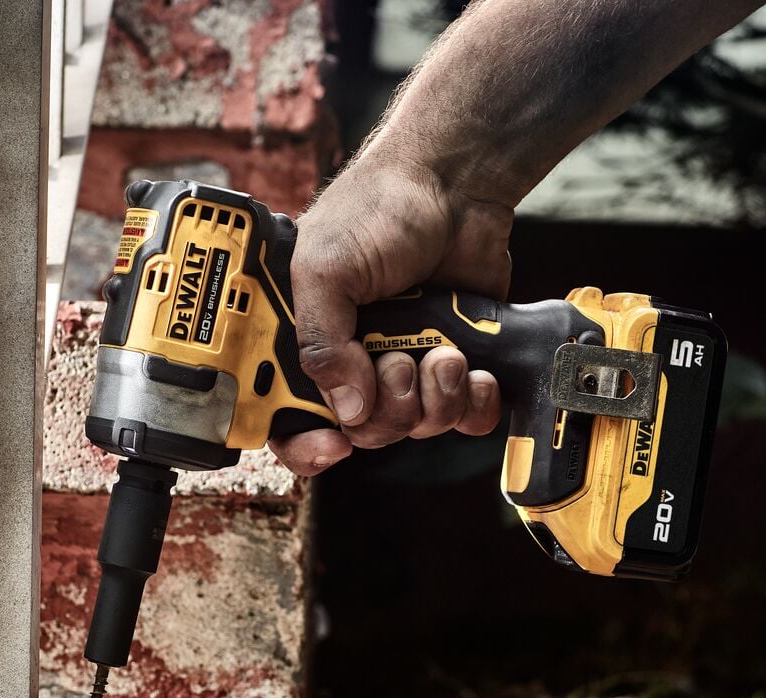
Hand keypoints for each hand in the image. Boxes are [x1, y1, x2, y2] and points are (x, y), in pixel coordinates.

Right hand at [268, 161, 510, 475]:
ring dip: (434, 399)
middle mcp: (353, 360)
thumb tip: (346, 409)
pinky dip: (474, 404)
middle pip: (362, 432)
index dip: (305, 445)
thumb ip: (320, 343)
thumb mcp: (325, 268)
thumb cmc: (379, 208)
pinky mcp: (454, 364)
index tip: (333, 444)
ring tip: (443, 351)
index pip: (289, 419)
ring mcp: (405, 363)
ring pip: (416, 428)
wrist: (455, 183)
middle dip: (386, 411)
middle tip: (396, 364)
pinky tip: (475, 370)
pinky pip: (464, 418)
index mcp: (307, 341)